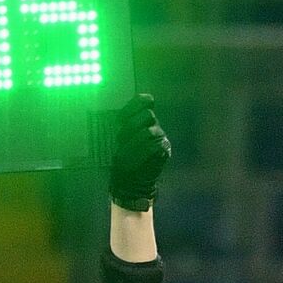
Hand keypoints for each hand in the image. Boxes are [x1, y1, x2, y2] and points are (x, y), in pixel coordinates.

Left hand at [109, 93, 170, 211]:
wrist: (131, 181)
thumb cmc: (123, 158)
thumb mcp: (117, 140)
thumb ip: (121, 124)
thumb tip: (119, 109)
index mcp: (138, 119)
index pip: (142, 101)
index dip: (135, 105)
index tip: (124, 115)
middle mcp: (151, 124)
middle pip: (147, 115)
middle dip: (131, 127)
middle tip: (120, 139)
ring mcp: (159, 135)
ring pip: (150, 131)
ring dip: (135, 143)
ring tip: (125, 154)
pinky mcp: (164, 148)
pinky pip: (156, 145)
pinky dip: (144, 154)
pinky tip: (137, 161)